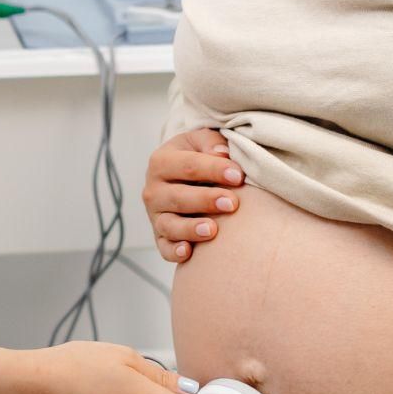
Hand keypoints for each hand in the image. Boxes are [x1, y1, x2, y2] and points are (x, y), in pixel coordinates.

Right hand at [143, 128, 244, 262]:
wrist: (180, 177)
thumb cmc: (197, 158)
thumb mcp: (200, 141)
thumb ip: (211, 142)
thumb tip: (223, 154)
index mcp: (161, 162)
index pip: (188, 166)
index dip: (214, 170)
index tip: (238, 175)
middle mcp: (153, 190)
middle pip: (178, 197)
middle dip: (205, 200)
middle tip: (232, 203)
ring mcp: (155, 216)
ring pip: (169, 225)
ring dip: (190, 228)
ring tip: (213, 230)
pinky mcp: (160, 237)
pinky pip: (164, 248)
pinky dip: (174, 252)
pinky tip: (188, 251)